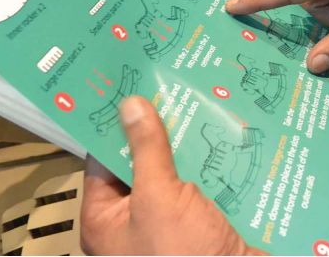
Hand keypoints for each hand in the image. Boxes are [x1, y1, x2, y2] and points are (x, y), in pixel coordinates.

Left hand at [81, 96, 263, 255]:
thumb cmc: (182, 254)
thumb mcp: (158, 197)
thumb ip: (146, 150)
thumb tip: (130, 105)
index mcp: (105, 221)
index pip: (102, 162)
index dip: (114, 125)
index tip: (127, 88)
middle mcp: (132, 223)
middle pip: (140, 165)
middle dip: (157, 131)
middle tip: (167, 88)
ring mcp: (168, 226)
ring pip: (174, 174)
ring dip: (188, 146)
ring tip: (199, 103)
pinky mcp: (201, 226)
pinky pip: (202, 187)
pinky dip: (212, 165)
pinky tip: (225, 136)